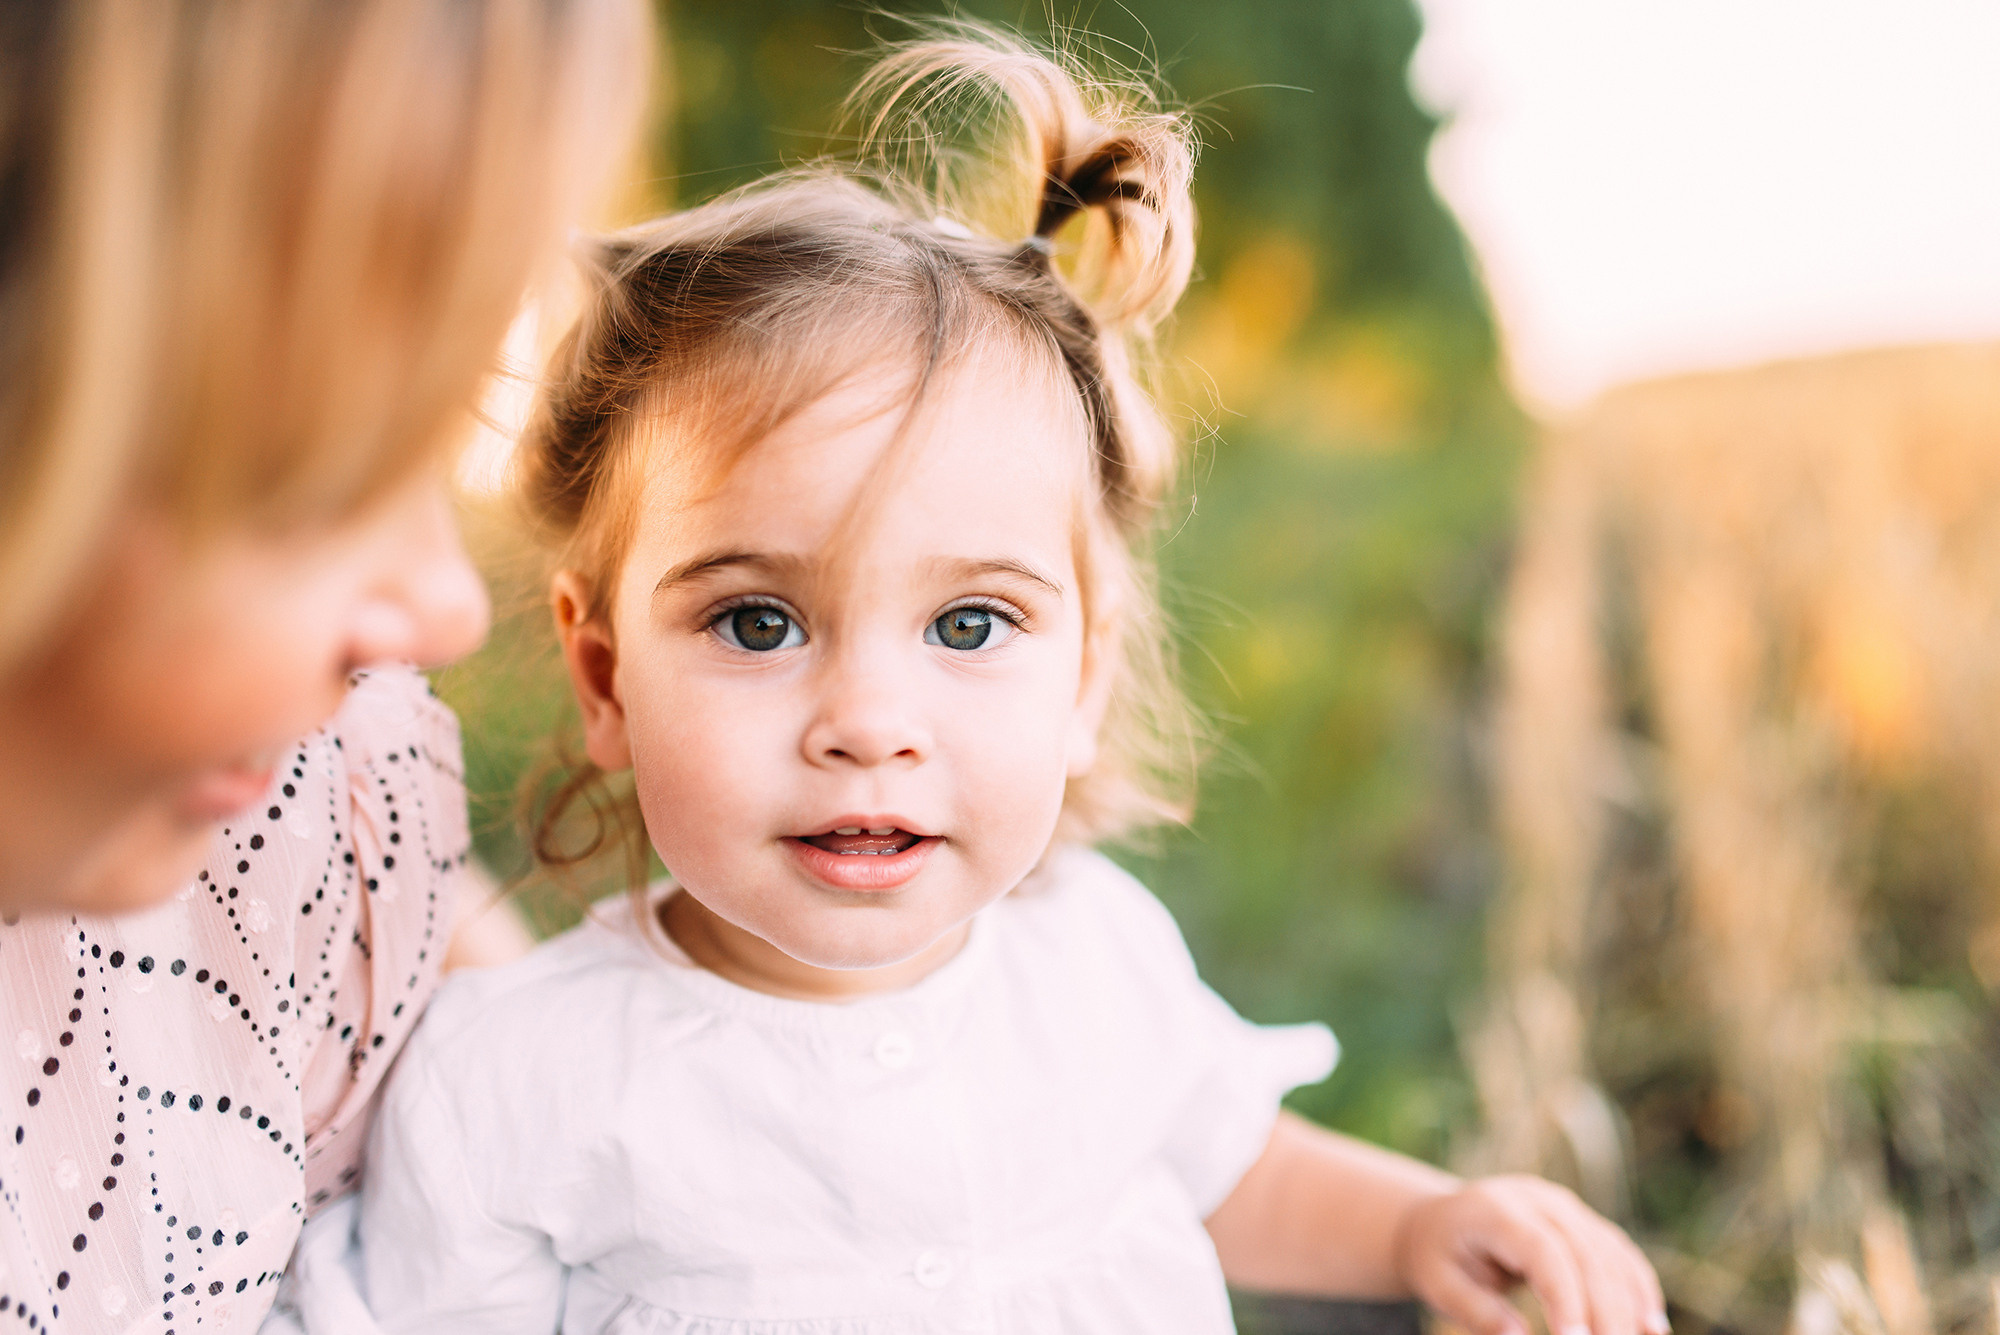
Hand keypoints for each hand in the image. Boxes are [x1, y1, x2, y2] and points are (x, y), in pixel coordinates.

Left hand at [1391, 1175, 1666, 1334]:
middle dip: (1605, 1312)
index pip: (1543, 1251)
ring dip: (1631, 1304)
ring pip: (1610, 1254)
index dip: (1566, 1297)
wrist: (1441, 1219)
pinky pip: (1618, 1253)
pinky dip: (1638, 1288)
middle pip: (1586, 1255)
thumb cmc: (1438, 1255)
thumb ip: (1476, 1310)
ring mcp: (1565, 1207)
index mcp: (1496, 1209)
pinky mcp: (1583, 1222)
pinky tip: (1650, 1324)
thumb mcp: (1439, 1283)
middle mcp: (1538, 1200)